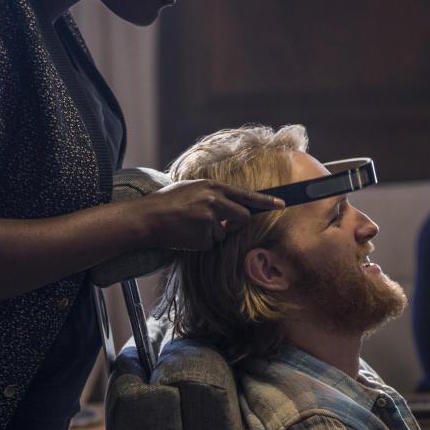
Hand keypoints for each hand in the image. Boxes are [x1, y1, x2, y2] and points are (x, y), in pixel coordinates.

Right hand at [131, 179, 283, 249]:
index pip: (246, 195)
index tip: (282, 204)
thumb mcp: (193, 188)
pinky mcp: (203, 237)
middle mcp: (214, 201)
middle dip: (238, 223)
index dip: (266, 201)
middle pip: (244, 217)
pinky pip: (212, 243)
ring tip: (191, 225)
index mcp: (213, 186)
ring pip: (224, 232)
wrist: (148, 217)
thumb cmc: (168, 201)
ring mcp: (209, 220)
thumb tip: (234, 204)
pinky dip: (202, 242)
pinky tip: (187, 234)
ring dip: (212, 233)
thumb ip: (214, 194)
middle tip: (224, 223)